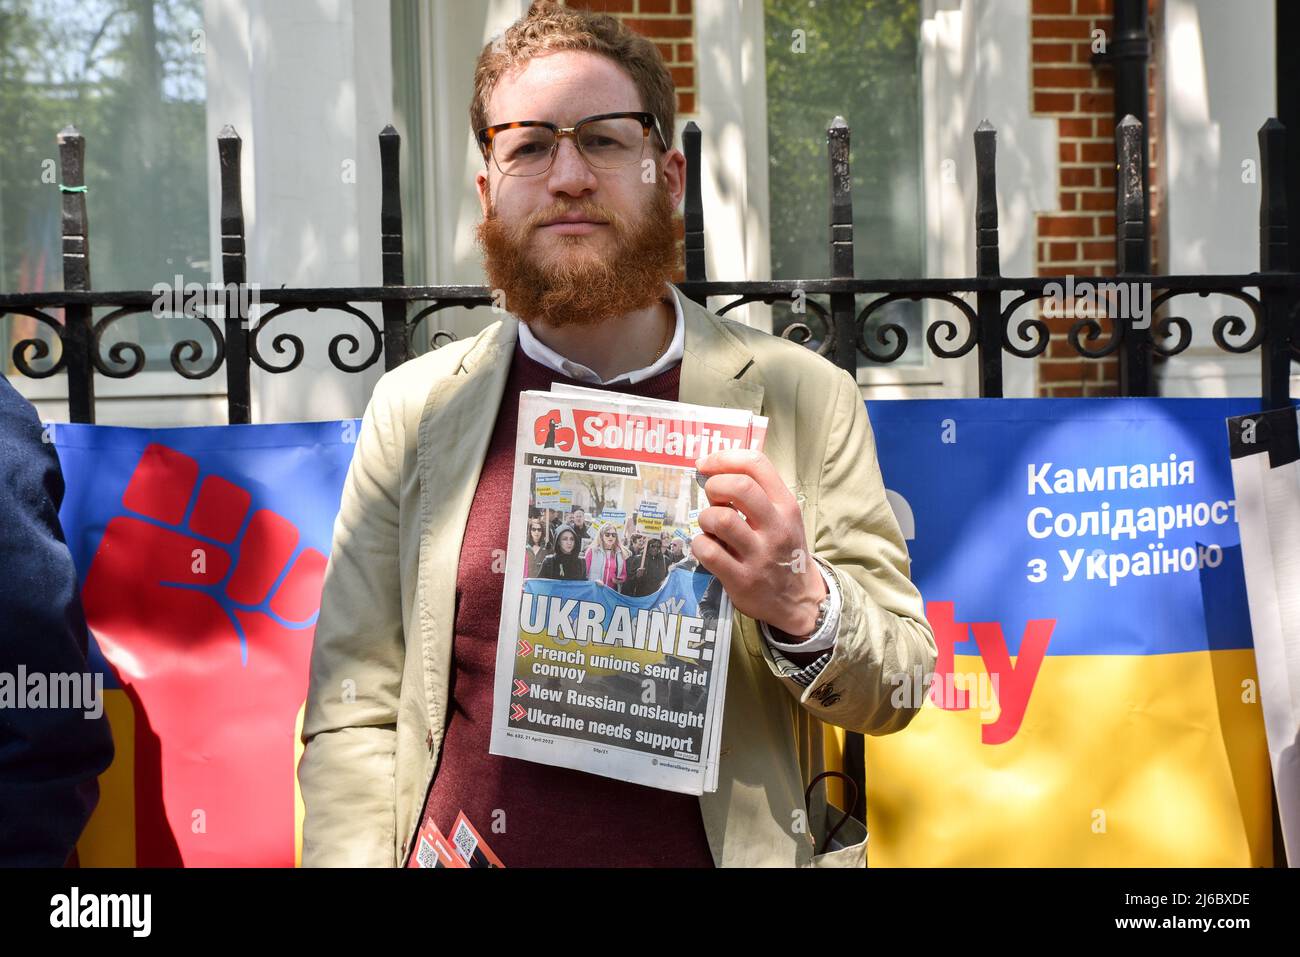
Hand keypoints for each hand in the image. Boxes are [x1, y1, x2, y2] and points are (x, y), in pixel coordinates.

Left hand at [690, 448, 826, 636]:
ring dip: (705, 518)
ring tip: (711, 527)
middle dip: (714, 486)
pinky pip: (708, 551)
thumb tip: (713, 472)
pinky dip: (700, 545)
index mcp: (786, 505)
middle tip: (712, 499)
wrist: (799, 600)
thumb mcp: (783, 517)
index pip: (756, 464)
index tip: (706, 465)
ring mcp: (759, 554)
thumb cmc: (782, 550)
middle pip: (738, 486)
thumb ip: (757, 494)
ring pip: (720, 519)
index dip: (724, 458)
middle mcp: (776, 527)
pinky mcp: (742, 579)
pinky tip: (708, 548)